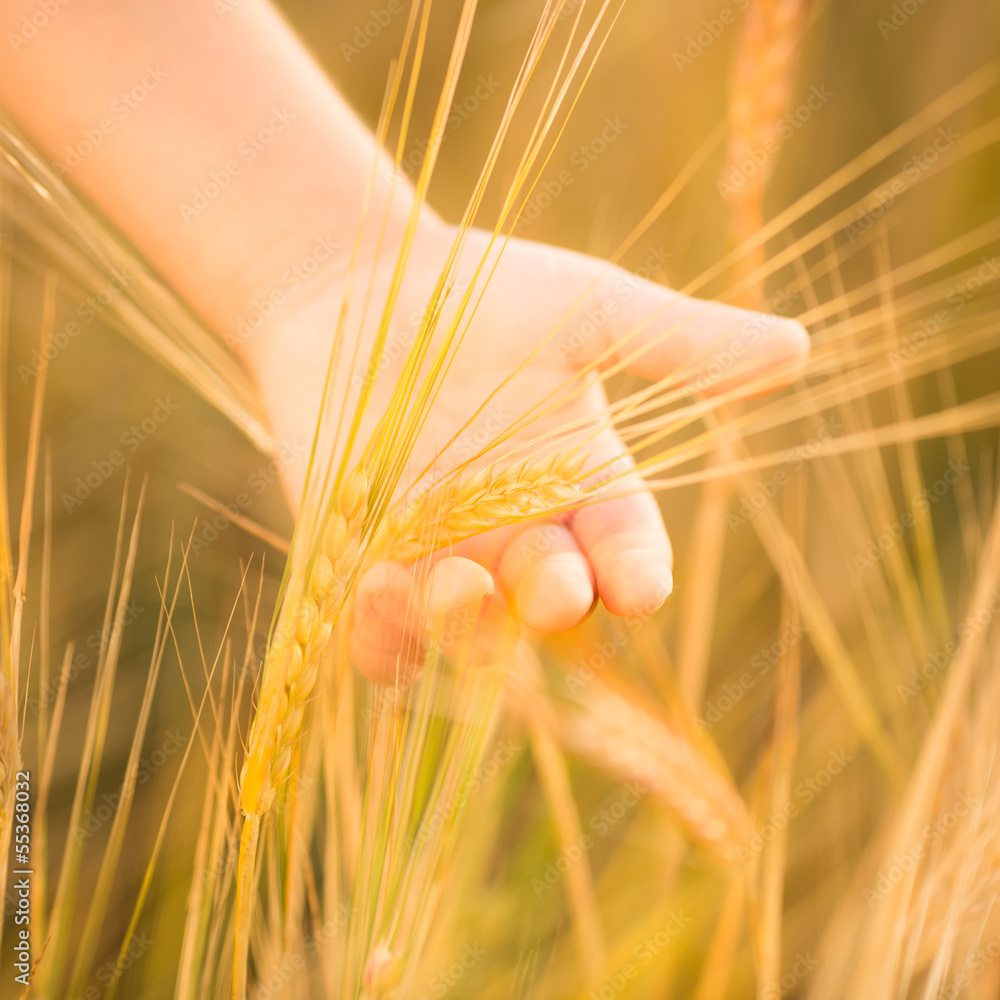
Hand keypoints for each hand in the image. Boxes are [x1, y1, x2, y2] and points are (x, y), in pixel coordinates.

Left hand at [238, 215, 807, 681]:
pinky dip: (385, 635)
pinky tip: (378, 586)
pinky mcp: (363, 564)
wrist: (357, 285)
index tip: (640, 588)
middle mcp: (518, 534)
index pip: (626, 552)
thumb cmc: (481, 293)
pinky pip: (380, 639)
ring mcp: (439, 557)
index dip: (636, 575)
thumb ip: (681, 343)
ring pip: (468, 636)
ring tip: (458, 586)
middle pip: (552, 603)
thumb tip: (798, 345)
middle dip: (556, 601)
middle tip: (551, 583)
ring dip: (470, 628)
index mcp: (582, 486)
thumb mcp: (589, 311)